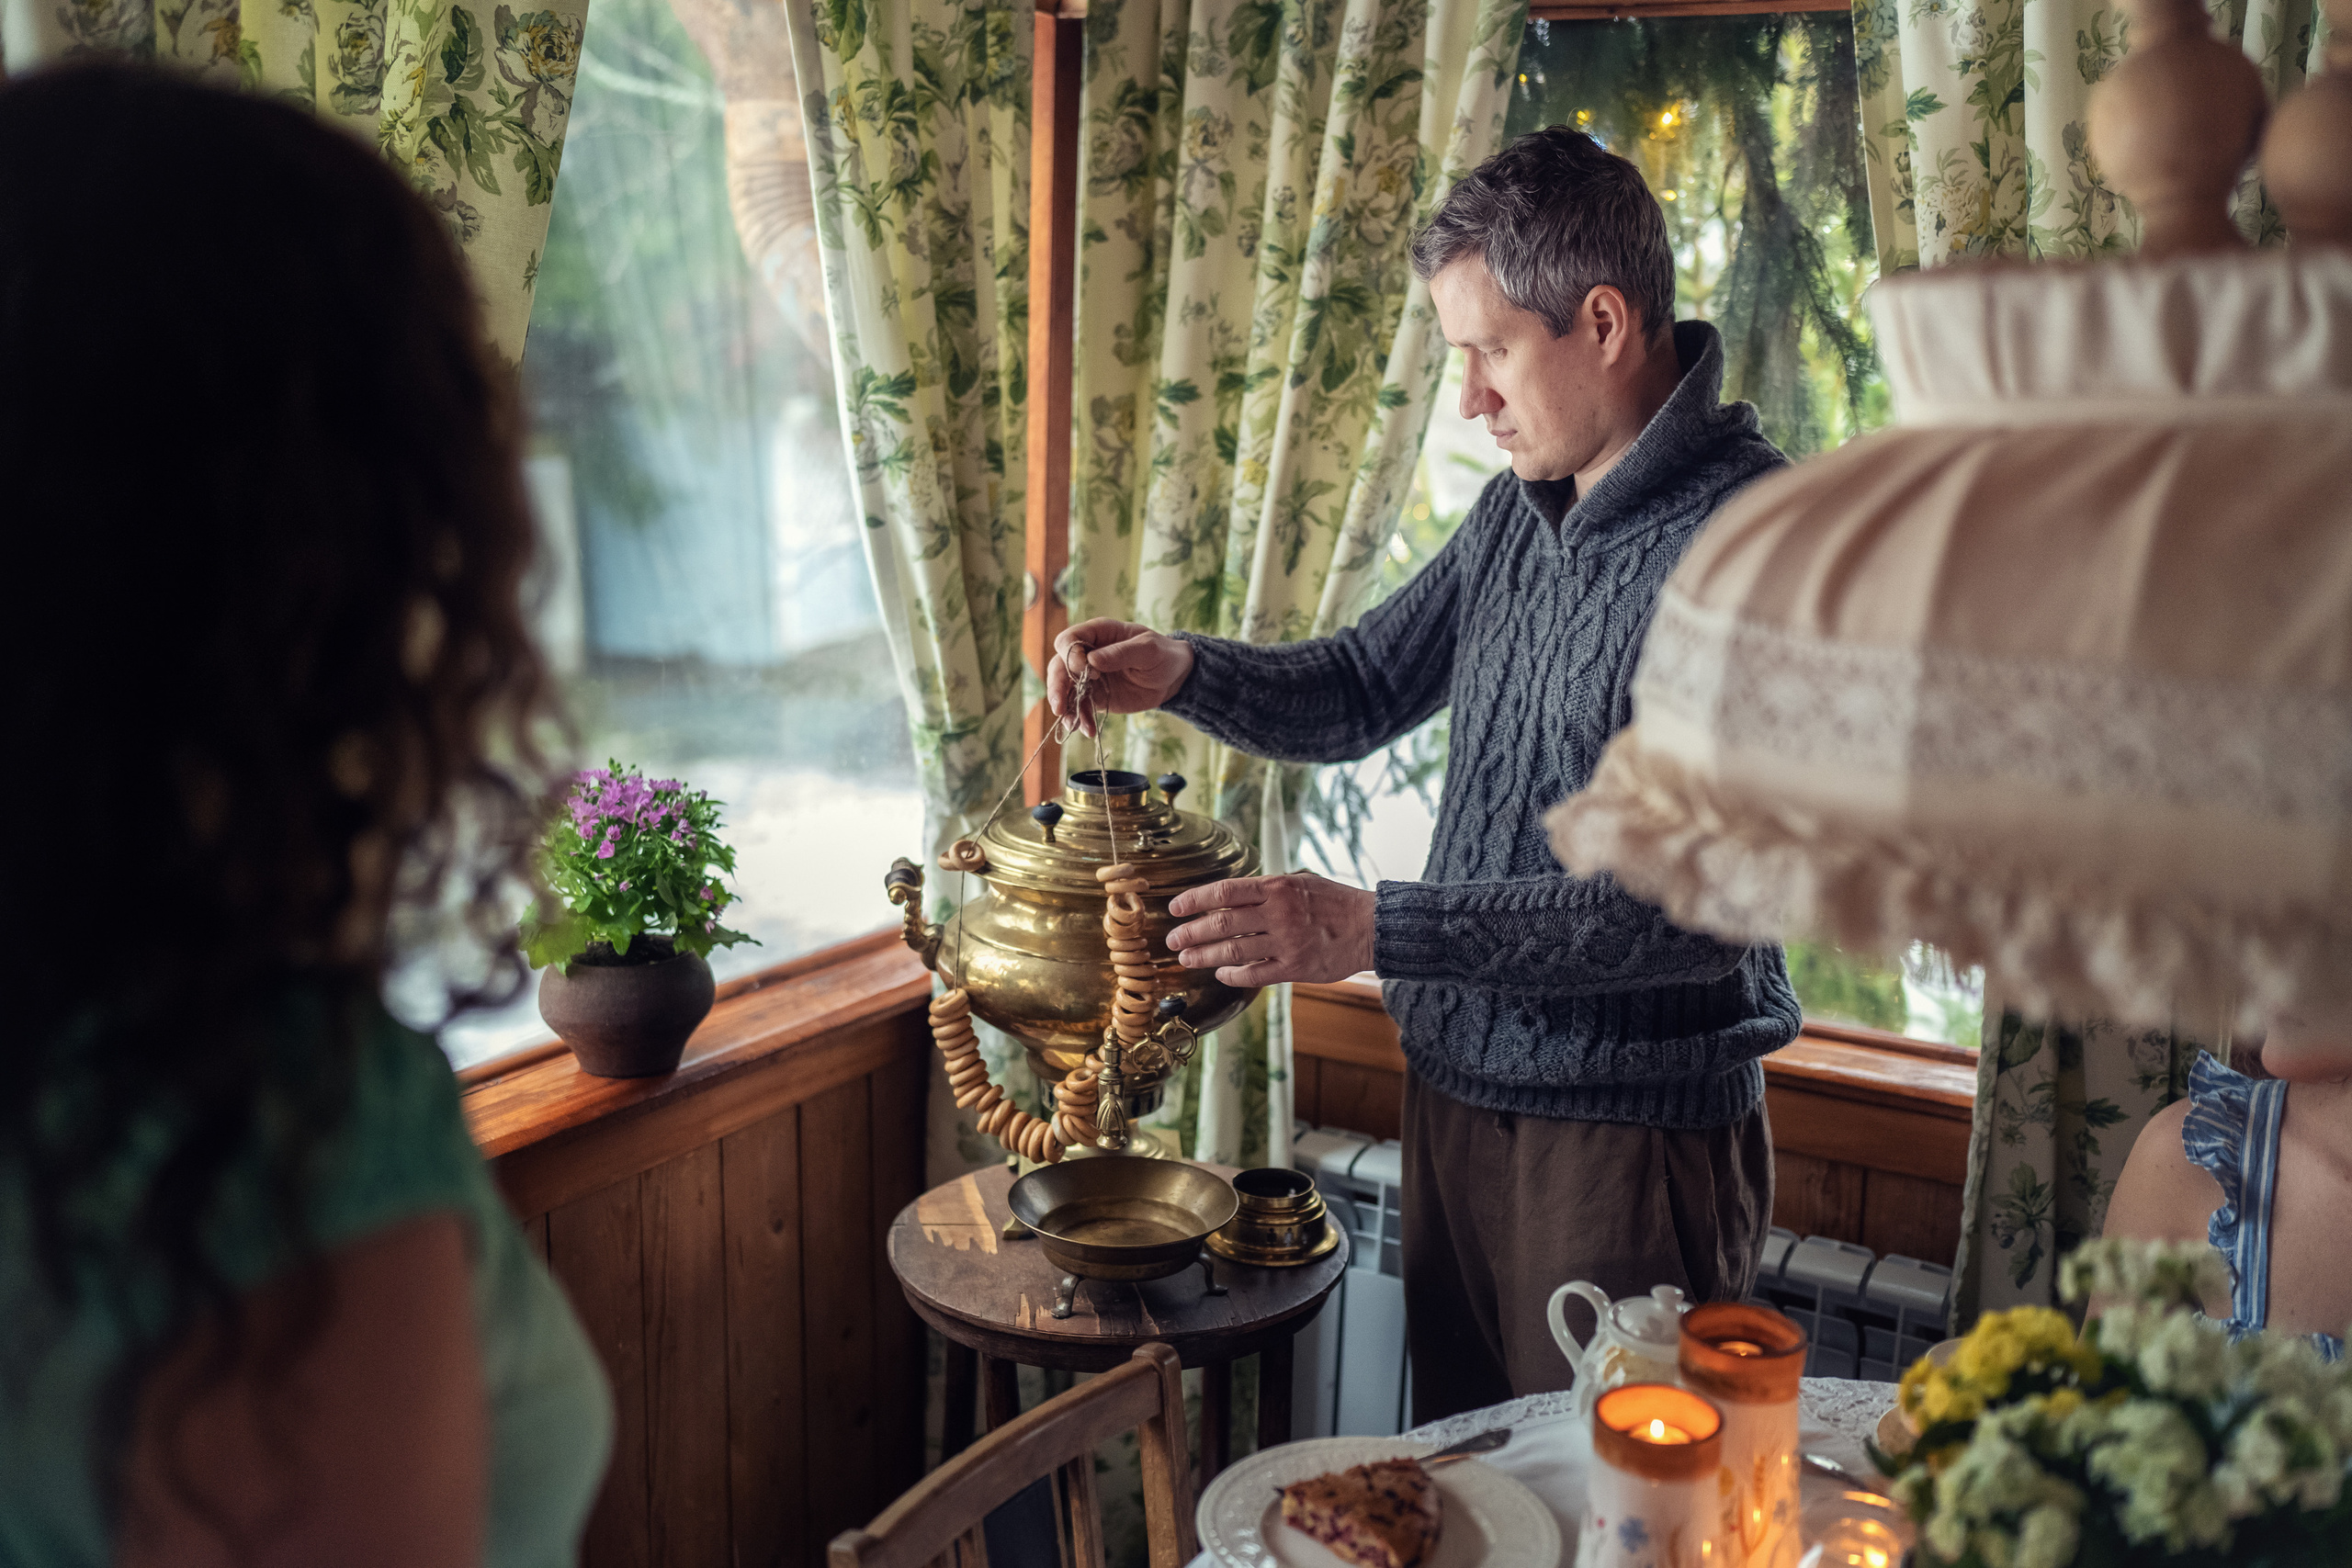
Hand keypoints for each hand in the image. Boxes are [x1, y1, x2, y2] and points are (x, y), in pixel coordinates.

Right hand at [1047, 618, 1194, 737]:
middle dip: (1057, 686)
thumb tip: (1092, 660)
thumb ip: (1121, 653)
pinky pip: (1080, 706)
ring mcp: (1089, 676)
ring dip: (1066, 707)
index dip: (1070, 655)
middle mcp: (1087, 653)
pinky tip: (1087, 730)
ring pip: (1065, 689)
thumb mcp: (1148, 650)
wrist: (1172, 678)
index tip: (1085, 670)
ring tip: (1073, 725)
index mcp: (1098, 633)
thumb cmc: (1162, 654)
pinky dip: (1080, 718)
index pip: (1069, 639)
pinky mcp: (1095, 695)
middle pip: (1059, 666)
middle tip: (1060, 706)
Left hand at [1165, 873, 1375, 987]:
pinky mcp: (1295, 968)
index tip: (1175, 909)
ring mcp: (1286, 943)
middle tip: (1173, 940)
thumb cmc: (1335, 902)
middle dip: (1191, 933)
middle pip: (1221, 923)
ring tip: (1186, 958)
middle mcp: (1278, 914)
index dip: (1194, 900)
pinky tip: (1221, 973)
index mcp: (1277, 888)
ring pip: (1232, 951)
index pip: (1225, 892)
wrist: (1372, 927)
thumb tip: (1232, 895)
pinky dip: (1232, 974)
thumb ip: (1268, 889)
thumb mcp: (1301, 882)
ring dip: (1204, 956)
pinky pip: (1254, 974)